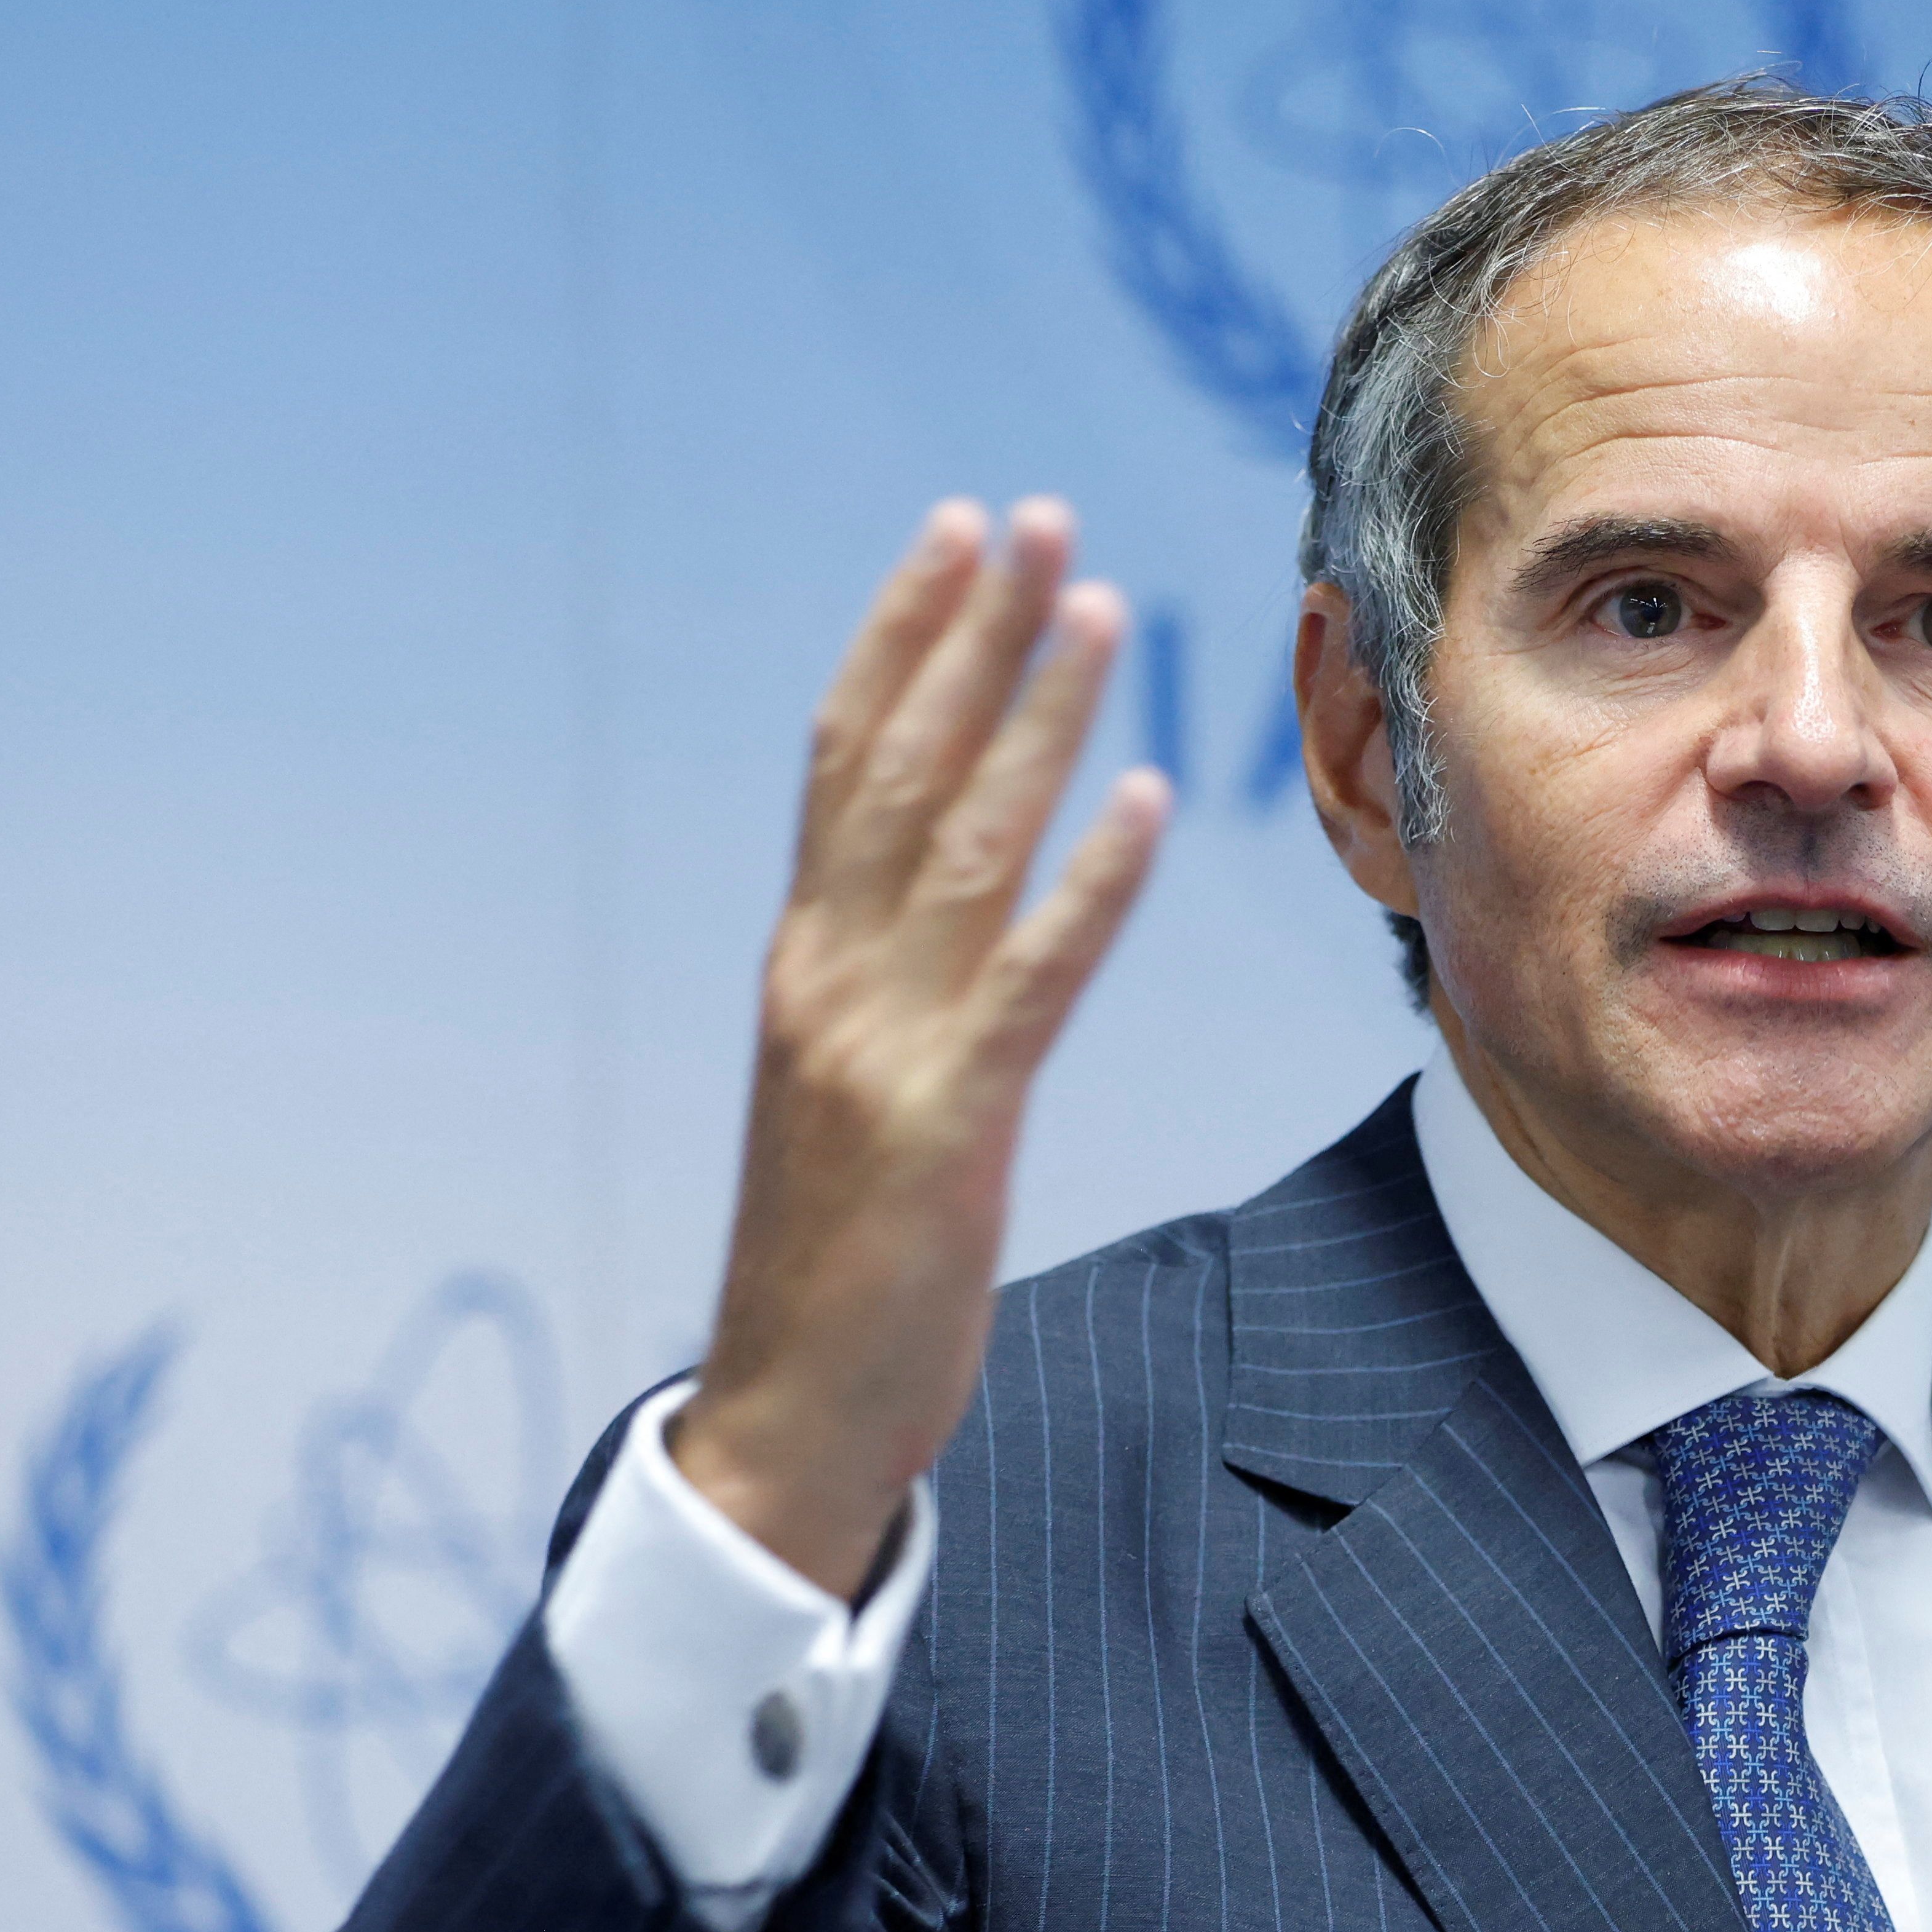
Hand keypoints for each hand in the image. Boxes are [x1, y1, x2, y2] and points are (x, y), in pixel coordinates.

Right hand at [670, 500, 1170, 1598]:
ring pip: (968, 844)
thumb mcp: (851, 1092)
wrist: (788, 1416)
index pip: (848, 761)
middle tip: (1039, 515)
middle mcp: (829, 979)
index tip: (958, 535)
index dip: (902, 637)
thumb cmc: (836, 1258)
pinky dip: (1088, 883)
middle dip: (973, 633)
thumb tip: (932, 896)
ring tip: (1101, 606)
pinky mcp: (948, 1127)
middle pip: (902, 767)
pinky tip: (1143, 798)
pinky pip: (1030, 979)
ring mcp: (881, 1048)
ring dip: (1037, 717)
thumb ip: (883, 988)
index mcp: (805, 965)